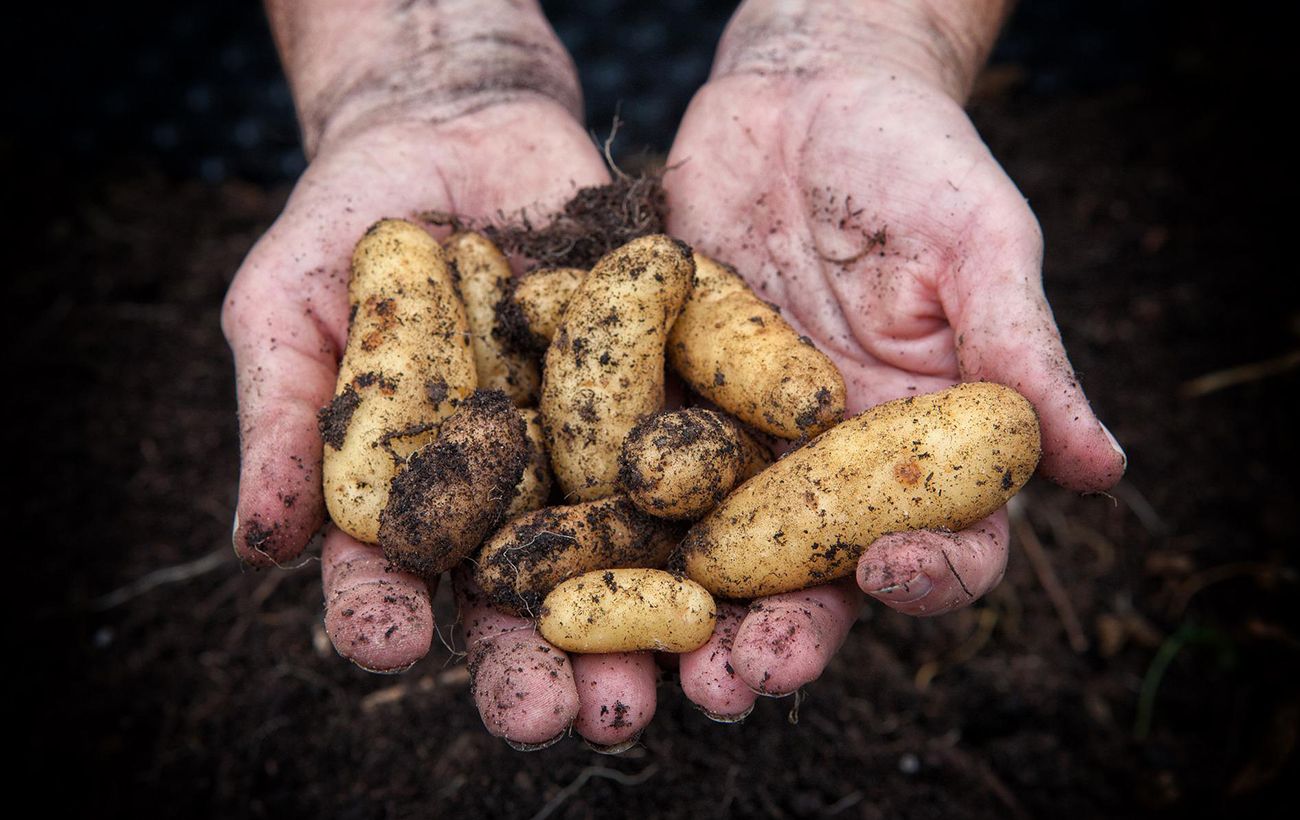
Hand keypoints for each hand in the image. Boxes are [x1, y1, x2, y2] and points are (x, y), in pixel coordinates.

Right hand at [224, 0, 657, 748]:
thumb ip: (278, 417)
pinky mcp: (665, 395)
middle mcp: (509, 494)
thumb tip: (256, 546)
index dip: (384, 613)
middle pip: (519, 599)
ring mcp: (592, 451)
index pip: (391, 576)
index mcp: (412, 494)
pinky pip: (697, 452)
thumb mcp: (288, 304)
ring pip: (622, 555)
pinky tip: (746, 563)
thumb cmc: (348, 226)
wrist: (456, 129)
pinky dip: (721, 506)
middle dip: (537, 663)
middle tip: (558, 716)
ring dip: (644, 628)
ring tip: (665, 684)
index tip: (386, 644)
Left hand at [666, 4, 1125, 715]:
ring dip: (680, 617)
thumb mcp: (980, 242)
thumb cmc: (915, 158)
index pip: (945, 539)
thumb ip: (1024, 352)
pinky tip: (561, 560)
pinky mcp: (661, 406)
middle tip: (737, 685)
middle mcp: (831, 466)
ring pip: (713, 552)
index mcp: (924, 443)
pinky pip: (629, 472)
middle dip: (779, 635)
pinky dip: (600, 523)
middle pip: (815, 577)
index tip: (890, 575)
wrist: (801, 93)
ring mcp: (740, 444)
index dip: (926, 573)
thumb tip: (1104, 470)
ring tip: (646, 671)